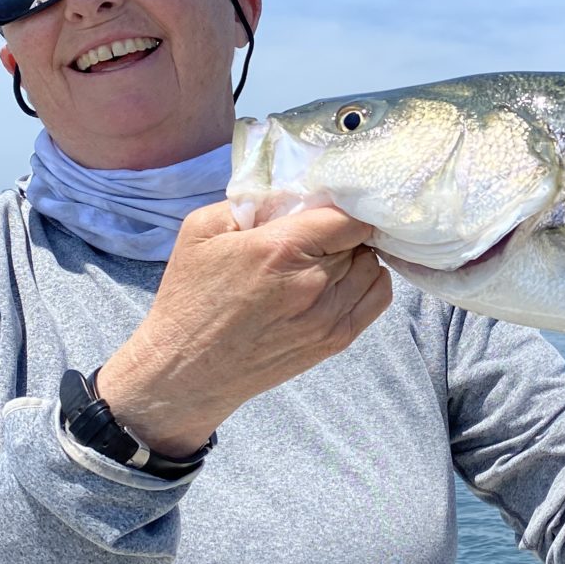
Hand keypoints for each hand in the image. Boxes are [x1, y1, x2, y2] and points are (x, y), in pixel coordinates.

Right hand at [95, 203, 392, 455]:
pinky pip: (378, 297)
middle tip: (318, 232)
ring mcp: (328, 316)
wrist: (186, 371)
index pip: (347, 215)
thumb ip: (252, 202)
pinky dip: (369, 281)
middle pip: (360, 239)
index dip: (342, 204)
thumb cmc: (189, 296)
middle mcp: (313, 283)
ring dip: (357, 255)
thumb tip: (293, 193)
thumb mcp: (203, 230)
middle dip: (342, 230)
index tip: (327, 204)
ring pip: (373, 266)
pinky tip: (343, 279)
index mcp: (281, 248)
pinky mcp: (335, 341)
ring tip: (328, 257)